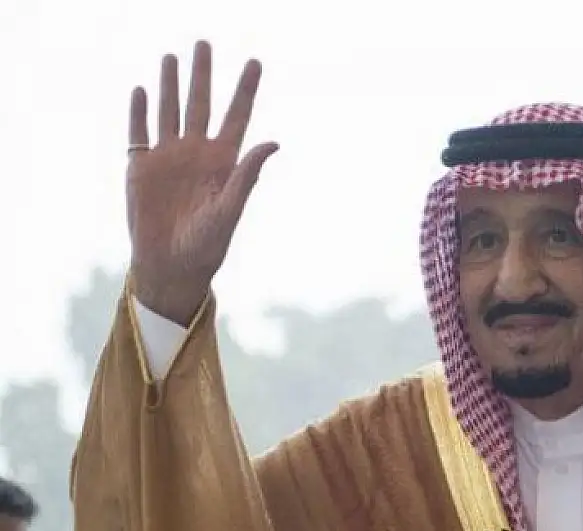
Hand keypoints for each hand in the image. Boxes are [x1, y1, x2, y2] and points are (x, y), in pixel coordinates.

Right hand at [126, 41, 277, 324]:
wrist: (171, 266)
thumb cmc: (207, 245)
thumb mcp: (231, 210)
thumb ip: (247, 175)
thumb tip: (273, 143)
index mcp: (224, 162)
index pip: (237, 116)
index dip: (245, 89)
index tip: (254, 61)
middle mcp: (197, 154)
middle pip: (201, 104)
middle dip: (203, 75)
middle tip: (204, 43)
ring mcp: (169, 158)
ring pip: (170, 112)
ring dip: (170, 85)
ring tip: (172, 57)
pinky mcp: (141, 167)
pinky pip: (140, 133)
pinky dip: (140, 112)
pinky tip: (142, 91)